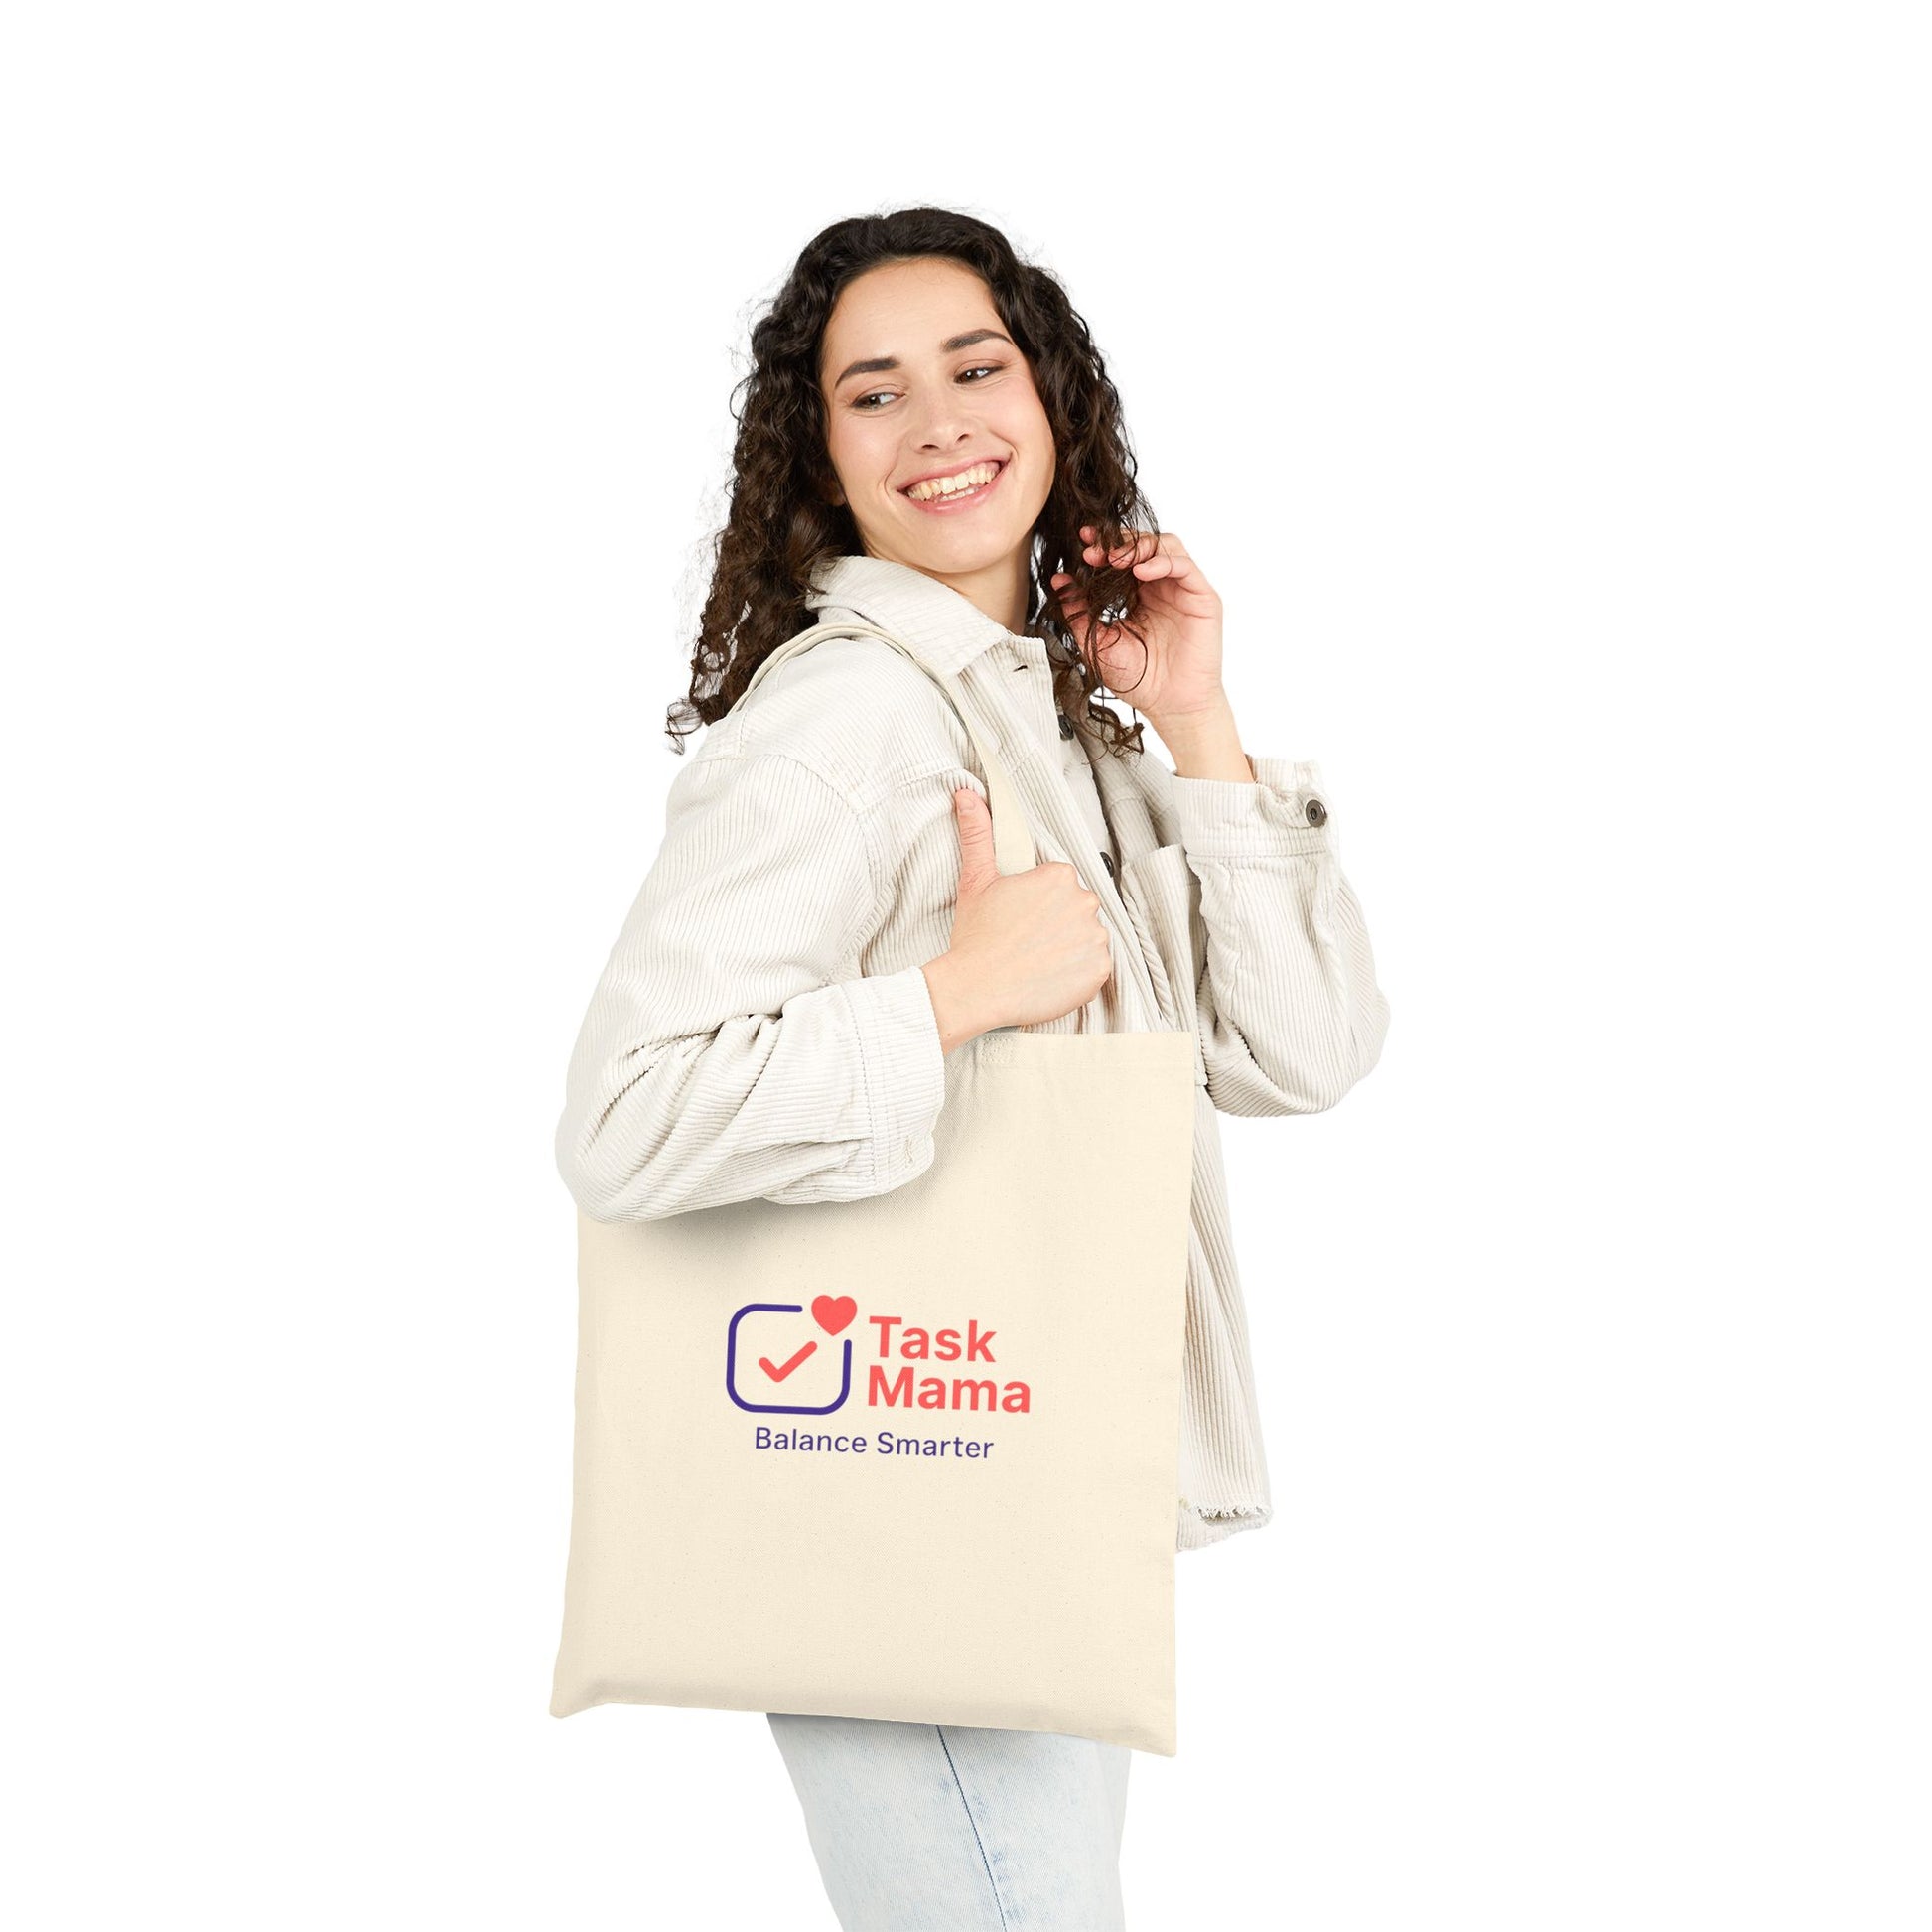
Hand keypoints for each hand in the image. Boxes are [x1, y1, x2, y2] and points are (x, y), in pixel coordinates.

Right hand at [921, 787, 1111, 1045]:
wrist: (976, 989)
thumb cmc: (976, 937)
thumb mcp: (975, 880)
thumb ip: (978, 834)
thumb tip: (966, 795)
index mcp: (1059, 876)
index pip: (1060, 884)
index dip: (1039, 903)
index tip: (1021, 918)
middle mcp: (1084, 902)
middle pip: (1077, 909)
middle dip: (1058, 922)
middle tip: (1027, 940)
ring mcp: (1095, 937)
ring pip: (1088, 937)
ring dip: (1070, 947)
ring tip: (1037, 960)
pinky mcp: (1100, 971)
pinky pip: (1096, 967)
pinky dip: (1079, 973)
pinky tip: (1051, 975)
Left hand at [1049, 527, 1227, 722]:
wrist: (1170, 706)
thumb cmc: (1139, 679)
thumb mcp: (1098, 642)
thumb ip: (1079, 612)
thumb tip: (1059, 582)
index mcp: (1138, 594)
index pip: (1122, 557)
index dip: (1103, 545)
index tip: (1081, 544)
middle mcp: (1162, 586)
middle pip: (1143, 544)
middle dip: (1116, 542)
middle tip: (1093, 550)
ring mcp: (1183, 590)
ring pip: (1166, 546)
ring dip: (1139, 546)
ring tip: (1114, 559)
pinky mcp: (1202, 598)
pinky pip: (1184, 566)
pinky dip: (1162, 562)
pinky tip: (1140, 571)